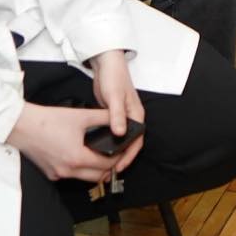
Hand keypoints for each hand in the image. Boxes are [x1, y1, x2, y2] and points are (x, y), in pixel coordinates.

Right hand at [6, 102, 125, 182]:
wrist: (22, 125)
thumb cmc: (49, 120)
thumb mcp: (82, 115)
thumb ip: (105, 118)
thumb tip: (121, 119)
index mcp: (78, 158)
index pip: (107, 165)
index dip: (118, 157)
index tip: (122, 149)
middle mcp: (68, 171)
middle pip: (97, 177)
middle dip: (108, 167)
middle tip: (114, 153)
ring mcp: (58, 174)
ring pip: (84, 178)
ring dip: (94, 170)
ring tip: (100, 153)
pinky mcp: (50, 173)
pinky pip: (71, 176)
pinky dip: (80, 169)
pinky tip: (81, 155)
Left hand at [89, 50, 145, 174]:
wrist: (107, 63)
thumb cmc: (114, 77)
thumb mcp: (114, 97)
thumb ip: (117, 115)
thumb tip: (120, 133)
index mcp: (137, 114)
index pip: (137, 140)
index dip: (129, 155)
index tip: (119, 167)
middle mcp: (131, 117)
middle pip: (130, 143)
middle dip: (122, 158)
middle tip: (109, 171)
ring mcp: (122, 117)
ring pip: (121, 139)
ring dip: (115, 152)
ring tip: (104, 165)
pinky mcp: (112, 116)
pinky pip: (113, 134)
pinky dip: (108, 143)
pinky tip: (98, 149)